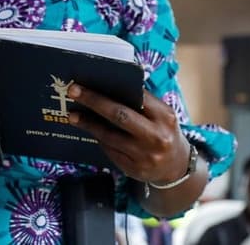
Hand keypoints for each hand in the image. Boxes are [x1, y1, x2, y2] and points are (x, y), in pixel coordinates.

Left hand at [67, 84, 189, 184]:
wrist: (176, 167)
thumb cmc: (164, 132)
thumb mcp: (163, 116)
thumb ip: (143, 104)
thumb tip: (109, 88)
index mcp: (165, 117)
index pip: (138, 97)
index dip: (114, 89)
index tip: (92, 80)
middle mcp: (156, 137)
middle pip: (119, 115)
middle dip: (94, 101)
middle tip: (74, 90)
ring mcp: (144, 155)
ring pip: (109, 136)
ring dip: (88, 123)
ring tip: (73, 115)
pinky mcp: (133, 169)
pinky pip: (109, 150)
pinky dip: (98, 138)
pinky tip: (88, 129)